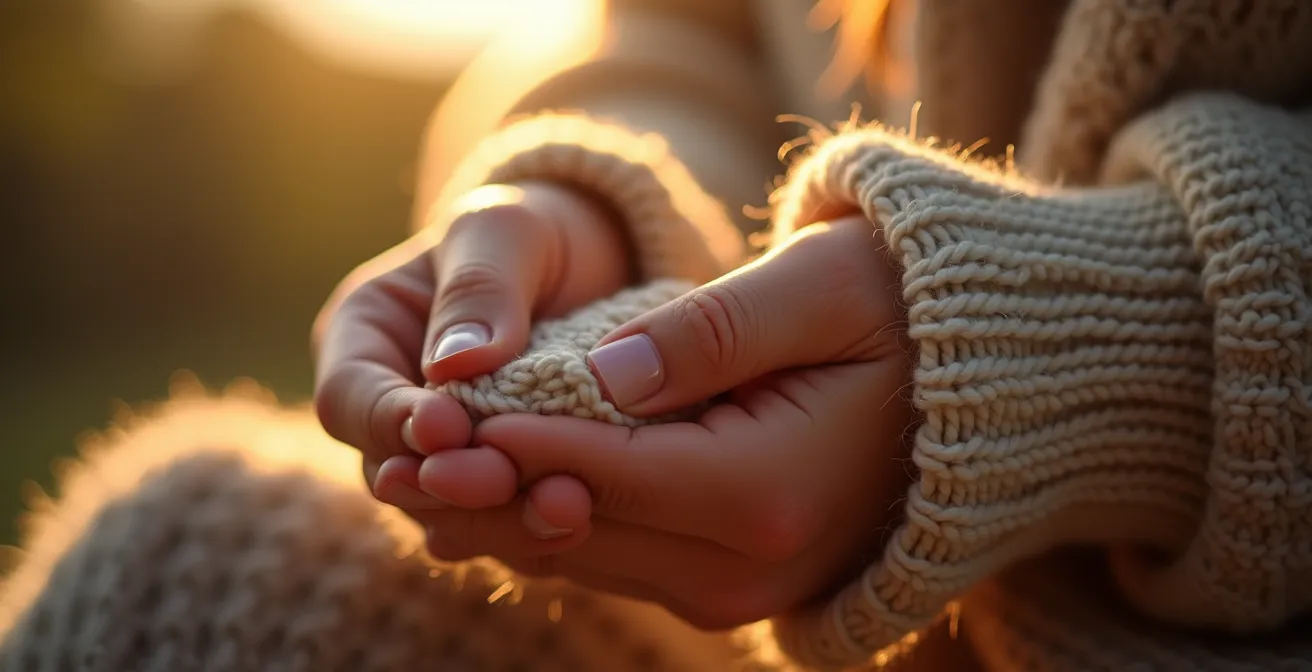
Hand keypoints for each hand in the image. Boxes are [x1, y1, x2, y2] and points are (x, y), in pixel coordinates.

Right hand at [312, 180, 631, 508]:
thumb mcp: (505, 231)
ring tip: (565, 510)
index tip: (446, 429)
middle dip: (449, 487)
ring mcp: (444, 460)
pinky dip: (539, 532)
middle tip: (504, 482)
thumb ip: (479, 289)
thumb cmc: (533, 232)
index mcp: (365, 339)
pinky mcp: (500, 491)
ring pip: (451, 517)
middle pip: (394, 476)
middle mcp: (391, 410)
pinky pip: (507, 528)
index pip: (349, 400)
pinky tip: (584, 525)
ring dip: (502, 523)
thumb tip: (453, 365)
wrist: (596, 264)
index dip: (389, 423)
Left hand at [412, 215, 916, 627]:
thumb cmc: (905, 315)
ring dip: (499, 514)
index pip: (598, 469)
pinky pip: (618, 560)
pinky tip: (490, 496)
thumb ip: (709, 335)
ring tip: (413, 476)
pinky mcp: (734, 581)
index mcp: (766, 493)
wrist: (982, 390)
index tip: (423, 415)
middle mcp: (749, 566)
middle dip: (477, 490)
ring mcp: (743, 588)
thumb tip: (600, 375)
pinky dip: (550, 525)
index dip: (503, 440)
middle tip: (386, 457)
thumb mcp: (819, 293)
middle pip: (575, 530)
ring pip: (586, 556)